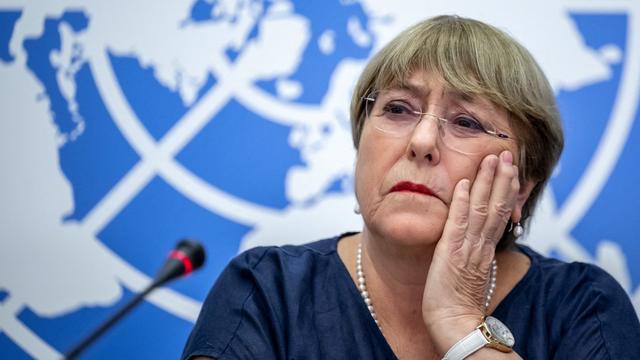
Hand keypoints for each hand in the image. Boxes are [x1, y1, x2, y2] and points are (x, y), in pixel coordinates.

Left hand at [422, 150, 519, 353]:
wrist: (453, 323)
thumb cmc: (457, 301)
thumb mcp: (473, 271)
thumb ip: (477, 251)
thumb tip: (481, 236)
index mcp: (485, 248)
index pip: (500, 213)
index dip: (506, 189)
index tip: (510, 168)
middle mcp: (480, 244)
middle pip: (496, 206)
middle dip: (502, 178)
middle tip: (506, 154)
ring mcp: (467, 247)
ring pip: (482, 209)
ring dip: (487, 182)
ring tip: (492, 160)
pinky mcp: (450, 252)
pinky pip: (457, 223)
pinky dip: (460, 202)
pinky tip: (463, 184)